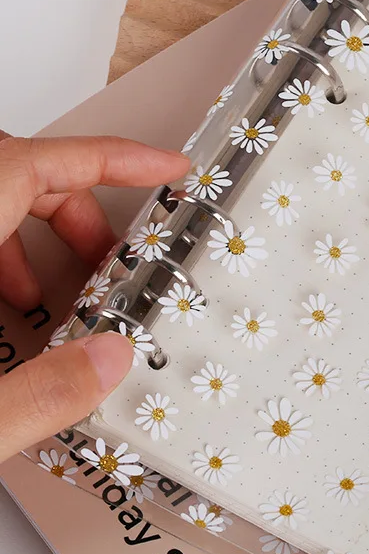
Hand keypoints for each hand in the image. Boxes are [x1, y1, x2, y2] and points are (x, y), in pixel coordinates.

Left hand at [0, 135, 188, 462]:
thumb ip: (38, 395)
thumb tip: (114, 363)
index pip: (39, 162)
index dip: (113, 158)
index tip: (167, 168)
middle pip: (19, 171)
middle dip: (80, 207)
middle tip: (117, 259)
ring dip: (39, 231)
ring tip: (63, 290)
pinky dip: (3, 252)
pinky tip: (12, 307)